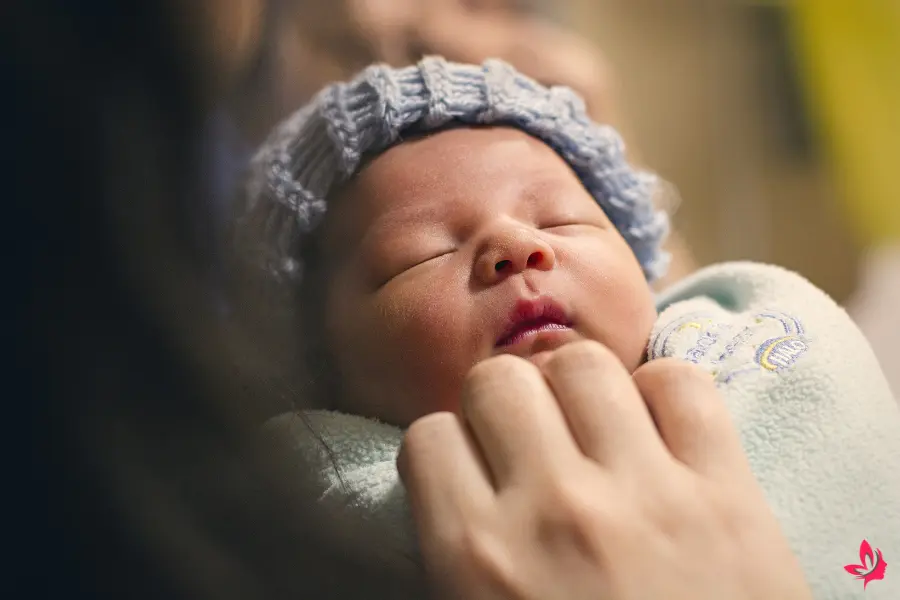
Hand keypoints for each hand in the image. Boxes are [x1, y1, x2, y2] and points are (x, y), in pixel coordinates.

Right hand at [398, 341, 812, 599]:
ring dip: (576, 389)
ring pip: (582, 363)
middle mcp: (554, 509)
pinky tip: (658, 432)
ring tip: (593, 429)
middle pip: (498, 380)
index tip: (475, 469)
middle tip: (531, 442)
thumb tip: (453, 488)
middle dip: (505, 406)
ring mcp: (646, 492)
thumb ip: (455, 557)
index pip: (429, 436)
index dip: (450, 450)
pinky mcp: (727, 492)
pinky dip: (663, 394)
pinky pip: (681, 383)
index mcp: (479, 559)